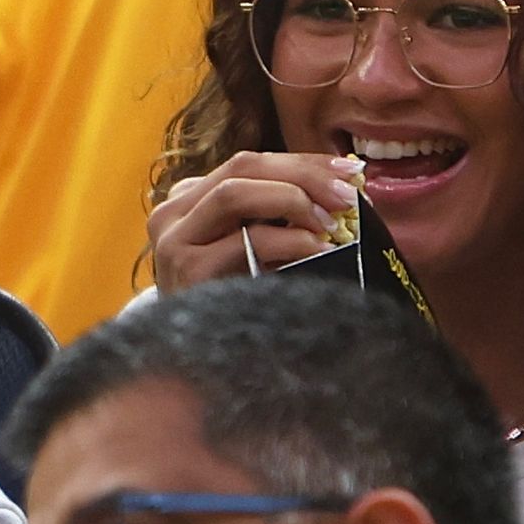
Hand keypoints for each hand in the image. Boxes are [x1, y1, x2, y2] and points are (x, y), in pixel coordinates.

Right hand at [147, 151, 365, 292]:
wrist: (197, 361)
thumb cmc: (234, 301)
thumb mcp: (252, 248)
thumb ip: (276, 216)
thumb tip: (338, 190)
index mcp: (189, 199)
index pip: (250, 163)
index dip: (303, 162)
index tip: (350, 172)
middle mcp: (173, 213)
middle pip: (243, 167)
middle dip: (304, 175)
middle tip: (348, 194)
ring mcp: (174, 241)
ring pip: (235, 192)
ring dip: (293, 199)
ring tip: (331, 222)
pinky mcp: (187, 270)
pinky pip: (245, 240)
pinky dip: (290, 241)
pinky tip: (318, 249)